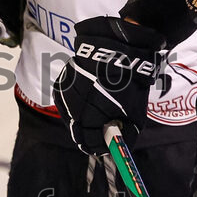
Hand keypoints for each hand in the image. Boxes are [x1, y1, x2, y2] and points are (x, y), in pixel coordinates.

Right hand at [52, 16, 162, 154]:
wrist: (116, 49)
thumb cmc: (128, 83)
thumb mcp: (135, 113)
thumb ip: (126, 134)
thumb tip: (121, 145)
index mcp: (88, 120)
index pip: (90, 144)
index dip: (100, 146)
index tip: (107, 146)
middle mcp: (71, 110)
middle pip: (78, 132)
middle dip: (91, 134)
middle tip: (104, 132)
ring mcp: (64, 95)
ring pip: (71, 117)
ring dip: (83, 118)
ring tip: (99, 110)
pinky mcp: (62, 82)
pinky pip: (68, 101)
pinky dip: (77, 103)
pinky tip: (90, 96)